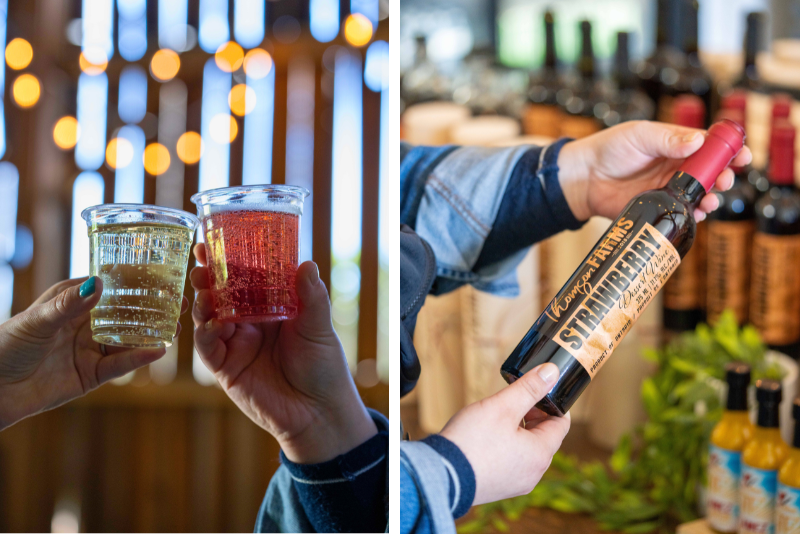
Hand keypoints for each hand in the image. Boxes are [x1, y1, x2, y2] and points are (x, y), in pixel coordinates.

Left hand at [0, 276, 184, 429]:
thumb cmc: (4, 347)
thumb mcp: (36, 321)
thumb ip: (68, 305)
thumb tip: (97, 284)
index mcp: (71, 302)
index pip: (109, 285)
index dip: (136, 279)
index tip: (162, 273)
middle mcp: (85, 324)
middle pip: (126, 312)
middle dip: (152, 307)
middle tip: (179, 301)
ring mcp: (90, 350)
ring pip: (128, 339)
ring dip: (152, 333)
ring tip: (177, 327)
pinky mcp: (92, 375)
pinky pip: (120, 365)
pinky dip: (139, 358)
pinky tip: (158, 350)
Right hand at [190, 244, 376, 463]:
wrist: (319, 412)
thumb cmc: (323, 367)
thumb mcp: (319, 327)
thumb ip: (311, 298)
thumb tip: (307, 263)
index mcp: (270, 309)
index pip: (245, 278)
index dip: (231, 260)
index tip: (218, 240)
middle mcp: (249, 324)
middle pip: (221, 294)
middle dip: (208, 276)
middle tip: (201, 259)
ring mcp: (235, 345)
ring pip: (209, 317)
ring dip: (203, 300)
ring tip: (203, 286)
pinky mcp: (226, 369)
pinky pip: (208, 348)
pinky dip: (205, 333)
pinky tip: (209, 321)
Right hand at [440, 363, 569, 504]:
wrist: (441, 476)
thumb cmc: (472, 441)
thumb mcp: (502, 406)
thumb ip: (529, 388)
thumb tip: (552, 372)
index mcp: (540, 454)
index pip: (562, 424)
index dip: (553, 403)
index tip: (539, 390)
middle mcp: (534, 473)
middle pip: (544, 437)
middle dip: (533, 415)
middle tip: (514, 400)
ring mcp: (516, 483)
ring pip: (527, 450)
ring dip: (519, 431)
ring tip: (498, 417)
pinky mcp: (500, 488)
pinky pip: (512, 463)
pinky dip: (507, 447)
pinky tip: (487, 438)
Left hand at [557, 121, 753, 221]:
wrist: (583, 178)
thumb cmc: (609, 149)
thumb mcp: (639, 137)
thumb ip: (667, 140)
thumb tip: (697, 141)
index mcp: (675, 144)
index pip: (708, 146)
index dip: (727, 151)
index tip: (742, 156)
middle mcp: (676, 166)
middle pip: (709, 173)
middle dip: (724, 177)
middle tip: (727, 180)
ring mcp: (668, 188)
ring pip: (699, 194)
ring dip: (710, 197)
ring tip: (711, 200)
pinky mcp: (657, 207)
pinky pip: (681, 212)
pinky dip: (692, 214)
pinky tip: (696, 214)